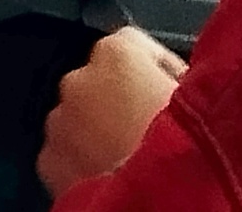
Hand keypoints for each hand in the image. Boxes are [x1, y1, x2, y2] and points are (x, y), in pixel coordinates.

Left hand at [39, 26, 186, 198]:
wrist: (156, 199)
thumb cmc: (182, 146)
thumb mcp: (194, 95)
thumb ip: (175, 75)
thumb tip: (177, 79)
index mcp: (117, 53)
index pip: (132, 44)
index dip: (155, 68)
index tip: (170, 90)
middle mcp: (78, 79)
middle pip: (100, 80)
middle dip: (120, 98)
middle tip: (149, 127)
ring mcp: (58, 122)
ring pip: (78, 116)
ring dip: (98, 129)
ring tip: (129, 153)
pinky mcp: (47, 162)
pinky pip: (65, 151)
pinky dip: (81, 158)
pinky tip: (108, 171)